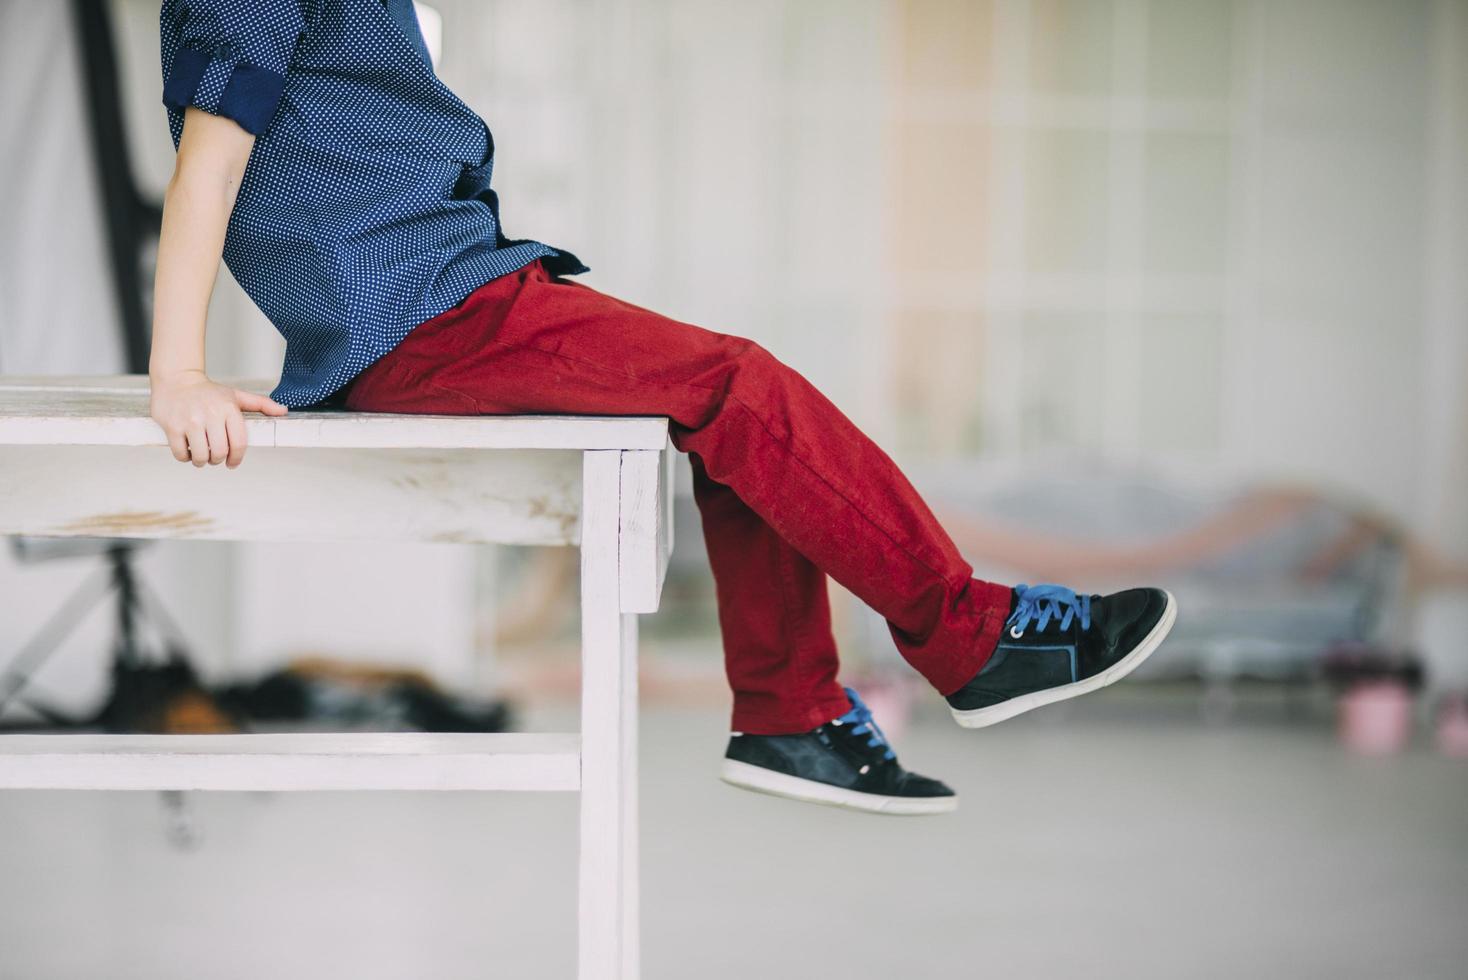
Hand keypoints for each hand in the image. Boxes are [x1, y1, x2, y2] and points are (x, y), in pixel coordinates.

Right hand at [149, 370, 287, 467]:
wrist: (176, 379)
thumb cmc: (208, 391)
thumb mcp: (235, 395)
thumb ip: (261, 404)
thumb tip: (283, 411)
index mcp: (228, 409)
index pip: (239, 443)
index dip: (237, 458)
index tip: (233, 463)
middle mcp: (210, 415)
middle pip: (220, 452)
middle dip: (218, 460)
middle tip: (215, 457)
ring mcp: (190, 421)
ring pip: (201, 456)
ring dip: (202, 461)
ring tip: (201, 455)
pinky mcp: (172, 426)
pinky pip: (181, 453)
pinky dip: (185, 458)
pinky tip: (188, 450)